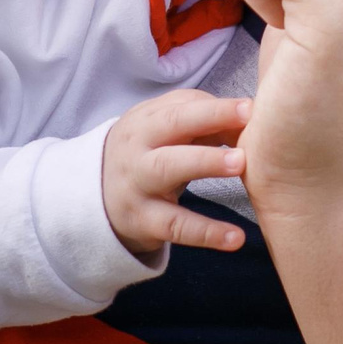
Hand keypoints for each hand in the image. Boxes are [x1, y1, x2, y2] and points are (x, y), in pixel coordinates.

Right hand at [99, 89, 253, 256]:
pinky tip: (236, 238)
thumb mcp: (160, 135)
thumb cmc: (145, 158)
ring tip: (241, 165)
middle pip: (170, 126)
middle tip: (247, 123)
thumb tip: (249, 124)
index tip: (249, 107)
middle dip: (208, 120)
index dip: (215, 106)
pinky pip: (176, 226)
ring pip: (168, 168)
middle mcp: (138, 146)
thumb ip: (201, 123)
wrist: (93, 201)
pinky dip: (207, 232)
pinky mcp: (142, 221)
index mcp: (146, 120)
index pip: (181, 106)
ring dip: (205, 162)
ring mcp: (137, 183)